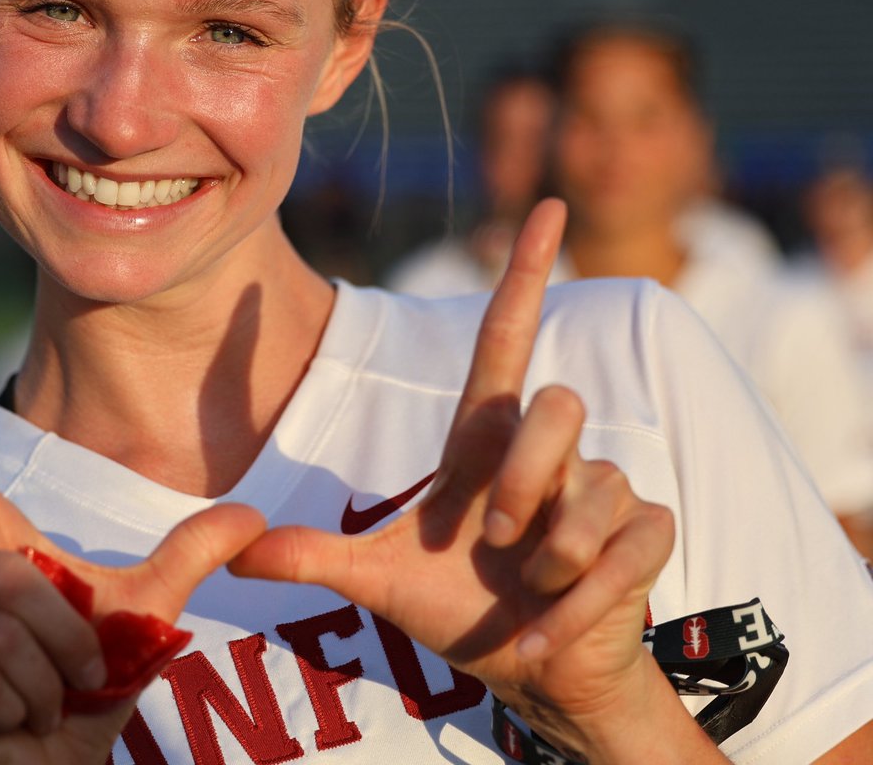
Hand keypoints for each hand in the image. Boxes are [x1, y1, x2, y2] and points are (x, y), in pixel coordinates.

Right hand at [0, 336, 264, 764]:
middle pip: (1, 573)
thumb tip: (254, 516)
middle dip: (60, 631)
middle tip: (74, 670)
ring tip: (37, 700)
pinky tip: (4, 726)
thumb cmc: (91, 681)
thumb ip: (189, 554)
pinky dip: (14, 708)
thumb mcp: (146, 609)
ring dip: (43, 676)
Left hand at [231, 199, 675, 752]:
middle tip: (497, 541)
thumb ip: (314, 555)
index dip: (525, 271)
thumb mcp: (380, 580)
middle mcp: (547, 449)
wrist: (534, 672)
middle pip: (555, 404)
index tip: (545, 205)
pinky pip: (628, 547)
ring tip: (531, 589)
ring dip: (553, 557)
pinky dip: (581, 606)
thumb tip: (234, 549)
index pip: (506, 335)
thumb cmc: (461, 607)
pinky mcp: (643, 535)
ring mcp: (603, 488)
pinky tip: (550, 635)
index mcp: (484, 440)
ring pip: (594, 484)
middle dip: (525, 479)